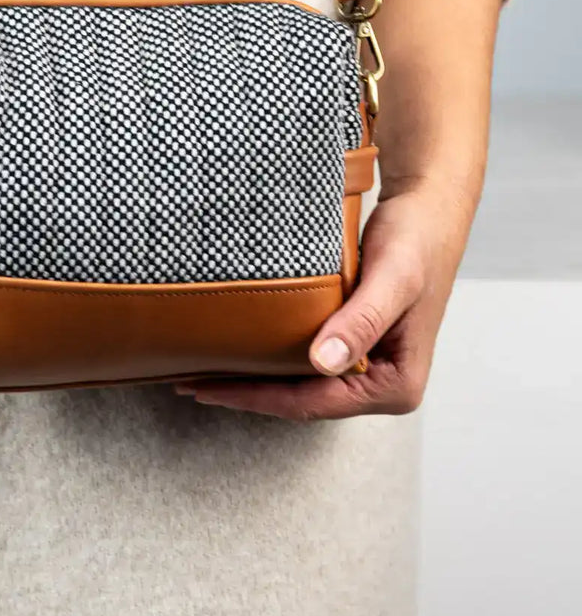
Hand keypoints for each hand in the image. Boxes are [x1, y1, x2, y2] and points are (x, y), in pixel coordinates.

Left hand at [175, 178, 477, 419]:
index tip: (206, 388)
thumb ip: (361, 322)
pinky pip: (302, 363)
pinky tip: (233, 349)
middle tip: (186, 381)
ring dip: (252, 380)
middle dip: (245, 394)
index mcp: (397, 386)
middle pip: (300, 402)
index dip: (255, 398)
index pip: (312, 404)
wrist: (429, 211)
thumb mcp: (392, 279)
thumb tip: (325, 364)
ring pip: (298, 386)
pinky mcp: (351, 347)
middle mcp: (383, 386)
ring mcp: (367, 369)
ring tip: (199, 370)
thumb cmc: (417, 242)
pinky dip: (268, 358)